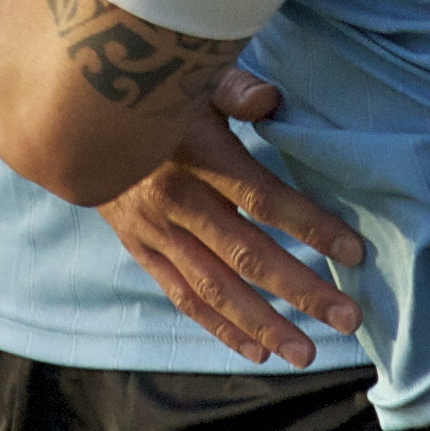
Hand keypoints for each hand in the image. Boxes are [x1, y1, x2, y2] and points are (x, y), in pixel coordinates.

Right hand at [98, 70, 368, 365]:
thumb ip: (235, 90)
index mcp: (197, 155)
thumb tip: (273, 100)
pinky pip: (184, 296)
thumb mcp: (192, 78)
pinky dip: (220, 327)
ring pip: (215, 288)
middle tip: (348, 317)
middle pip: (247, 254)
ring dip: (263, 323)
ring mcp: (156, 232)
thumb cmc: (154, 95)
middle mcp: (177, 201)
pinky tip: (257, 351)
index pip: (262, 197)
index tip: (354, 251)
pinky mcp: (142, 251)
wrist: (75, 120)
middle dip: (301, 289)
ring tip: (306, 352)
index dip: (309, 225)